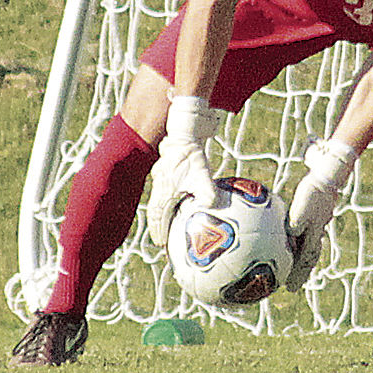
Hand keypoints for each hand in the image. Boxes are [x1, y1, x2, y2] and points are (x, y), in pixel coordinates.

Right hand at [147, 96, 219, 245]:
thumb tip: (215, 207)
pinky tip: (186, 201)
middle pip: (157, 210)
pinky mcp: (172, 169)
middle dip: (160, 225)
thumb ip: (207, 192)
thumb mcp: (201, 173)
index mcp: (164, 190)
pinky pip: (170, 189)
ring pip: (162, 200)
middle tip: (165, 239)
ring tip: (173, 224)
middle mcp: (161, 185)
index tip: (161, 244)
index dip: (158, 231)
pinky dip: (174, 199)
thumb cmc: (191, 152)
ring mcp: (164, 176)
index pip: (157, 216)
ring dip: (166, 213)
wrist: (185, 129)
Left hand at [283, 138, 356, 291]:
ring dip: (298, 256)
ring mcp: (316, 222)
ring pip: (307, 245)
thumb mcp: (304, 205)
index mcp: (314, 234)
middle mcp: (316, 231)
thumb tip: (290, 235)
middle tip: (289, 284)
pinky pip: (302, 230)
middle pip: (307, 256)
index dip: (299, 274)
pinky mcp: (312, 212)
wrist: (329, 173)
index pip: (306, 259)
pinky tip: (287, 235)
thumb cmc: (315, 189)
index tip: (290, 289)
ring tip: (289, 264)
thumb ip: (297, 220)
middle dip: (299, 271)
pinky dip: (296, 238)